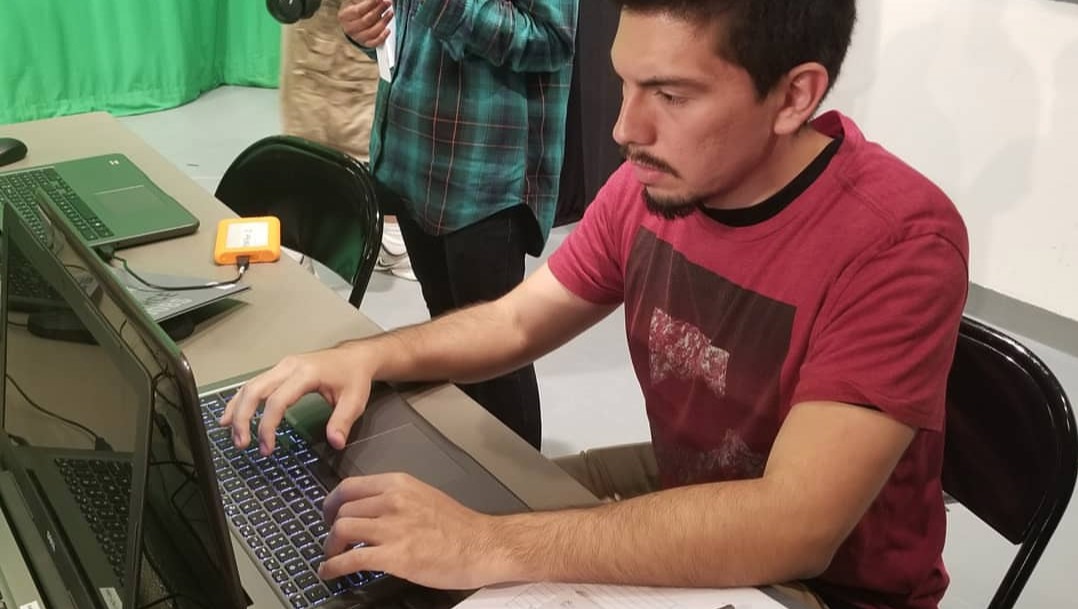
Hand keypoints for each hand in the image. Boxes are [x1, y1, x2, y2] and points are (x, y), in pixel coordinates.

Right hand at [219, 347, 375, 453]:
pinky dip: (240, 400)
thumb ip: (343, 422)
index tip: (267, 448)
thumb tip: (335, 443)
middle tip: (242, 444)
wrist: (355, 357)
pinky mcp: (279, 370)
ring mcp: (281, 366)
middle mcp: (288, 366)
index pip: (277, 400)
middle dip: (242, 418)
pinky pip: (254, 384)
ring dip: (237, 410)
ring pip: (250, 386)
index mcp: (306, 373)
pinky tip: (229, 416)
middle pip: (254, 390)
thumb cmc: (354, 377)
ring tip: (233, 435)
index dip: (268, 426)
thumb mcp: (355, 400)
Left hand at [319, 474, 511, 589]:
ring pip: (341, 531)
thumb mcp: (423, 497)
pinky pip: (351, 560)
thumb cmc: (459, 526)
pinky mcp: (394, 556)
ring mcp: (392, 528)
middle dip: (330, 529)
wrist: (481, 545)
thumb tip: (370, 509)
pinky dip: (333, 567)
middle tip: (332, 541)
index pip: (349, 486)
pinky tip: (329, 573)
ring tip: (331, 557)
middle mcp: (392, 501)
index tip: (328, 514)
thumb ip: (396, 498)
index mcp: (399, 484)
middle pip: (342, 510)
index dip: (331, 502)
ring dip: (330, 548)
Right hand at [339, 0, 393, 47]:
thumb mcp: (356, 2)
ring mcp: (357, 37)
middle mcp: (349, 28)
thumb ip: (365, 1)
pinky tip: (388, 30)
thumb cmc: (356, 10)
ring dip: (383, 22)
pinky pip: (374, 43)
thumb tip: (377, 0)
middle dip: (379, 11)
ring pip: (372, 32)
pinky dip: (382, 37)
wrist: (353, 23)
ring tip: (390, 13)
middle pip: (366, 20)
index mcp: (344, 16)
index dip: (371, 4)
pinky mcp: (365, 43)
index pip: (359, 11)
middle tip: (387, 3)